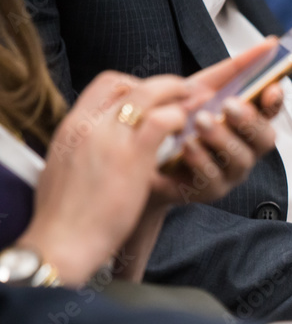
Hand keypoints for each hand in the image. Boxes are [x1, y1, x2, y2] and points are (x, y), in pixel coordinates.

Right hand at [20, 72, 191, 284]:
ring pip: (146, 94)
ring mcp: (109, 137)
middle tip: (183, 92)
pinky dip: (178, 119)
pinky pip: (161, 122)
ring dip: (175, 95)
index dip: (133, 86)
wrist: (61, 240)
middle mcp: (89, 125)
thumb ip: (80, 151)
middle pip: (124, 83)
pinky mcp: (131, 157)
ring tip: (197, 102)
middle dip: (158, 85)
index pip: (103, 85)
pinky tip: (190, 129)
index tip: (151, 98)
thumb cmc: (65, 216)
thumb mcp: (63, 170)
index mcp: (72, 127)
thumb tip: (90, 149)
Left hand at [150, 39, 282, 205]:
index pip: (271, 114)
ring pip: (240, 160)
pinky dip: (201, 160)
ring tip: (201, 121)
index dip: (276, 103)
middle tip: (230, 105)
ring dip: (223, 138)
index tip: (271, 89)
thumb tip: (270, 44)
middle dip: (250, 122)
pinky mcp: (208, 191)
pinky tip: (186, 145)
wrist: (140, 157)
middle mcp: (245, 149)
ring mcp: (229, 173)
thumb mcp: (200, 88)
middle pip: (265, 140)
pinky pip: (213, 179)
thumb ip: (234, 70)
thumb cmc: (176, 120)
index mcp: (246, 124)